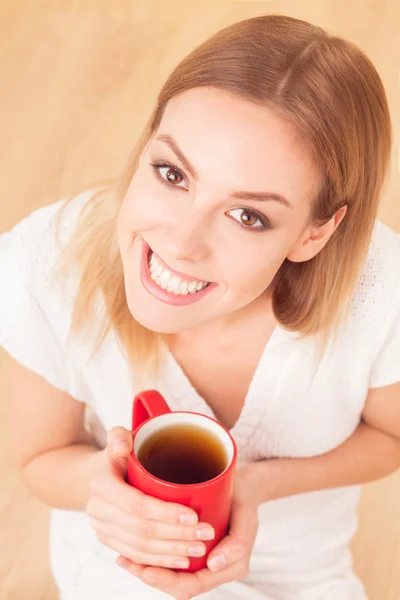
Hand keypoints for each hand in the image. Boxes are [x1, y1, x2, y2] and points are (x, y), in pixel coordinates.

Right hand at [85, 426, 215, 569]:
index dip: (166, 513)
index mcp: (102, 485)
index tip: (194, 516)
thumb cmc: (122, 453)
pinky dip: (160, 562)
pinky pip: (137, 557)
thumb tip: (122, 445)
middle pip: (142, 530)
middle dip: (176, 536)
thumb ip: (120, 436)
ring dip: (172, 552)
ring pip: (140, 548)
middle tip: (205, 534)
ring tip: (199, 549)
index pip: (137, 505)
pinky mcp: (110, 542)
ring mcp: (102, 529)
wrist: (102, 472)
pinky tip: (182, 561)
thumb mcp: (120, 438)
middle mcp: (98, 511)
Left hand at [116, 464, 260, 598]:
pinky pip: (170, 559)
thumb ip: (237, 543)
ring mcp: (200, 559)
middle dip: (150, 576)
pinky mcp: (190, 547)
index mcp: (228, 568)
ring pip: (170, 574)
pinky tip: (131, 546)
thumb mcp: (246, 518)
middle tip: (126, 562)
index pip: (192, 586)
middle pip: (177, 585)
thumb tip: (213, 564)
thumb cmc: (244, 501)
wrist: (243, 487)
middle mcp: (212, 569)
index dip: (167, 582)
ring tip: (123, 558)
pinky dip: (151, 556)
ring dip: (146, 568)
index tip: (147, 571)